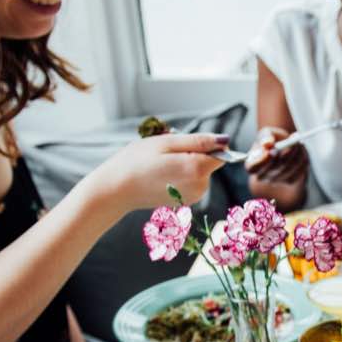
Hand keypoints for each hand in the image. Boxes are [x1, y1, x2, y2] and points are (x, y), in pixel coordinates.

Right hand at [92, 132, 226, 208]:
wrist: (116, 190)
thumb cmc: (137, 162)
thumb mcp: (167, 143)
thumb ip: (199, 141)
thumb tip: (225, 140)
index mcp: (197, 169)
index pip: (220, 152)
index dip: (205, 145)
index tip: (182, 146)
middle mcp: (200, 186)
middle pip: (210, 162)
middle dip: (193, 154)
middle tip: (166, 154)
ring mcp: (194, 196)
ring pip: (201, 172)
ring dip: (186, 164)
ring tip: (162, 165)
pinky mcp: (186, 201)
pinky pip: (192, 182)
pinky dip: (181, 176)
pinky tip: (162, 176)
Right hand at [245, 126, 309, 185]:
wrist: (284, 145)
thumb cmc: (272, 138)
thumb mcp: (266, 133)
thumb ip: (265, 137)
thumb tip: (267, 144)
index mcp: (252, 164)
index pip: (252, 168)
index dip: (261, 162)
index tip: (269, 151)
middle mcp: (263, 175)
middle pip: (274, 169)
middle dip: (285, 153)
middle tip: (293, 141)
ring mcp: (277, 180)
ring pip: (289, 169)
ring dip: (297, 154)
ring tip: (298, 142)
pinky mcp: (290, 181)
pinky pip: (299, 172)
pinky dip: (302, 159)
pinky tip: (301, 150)